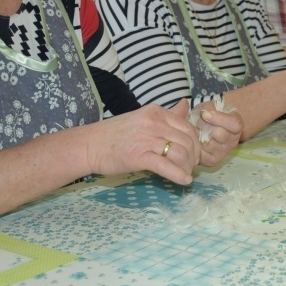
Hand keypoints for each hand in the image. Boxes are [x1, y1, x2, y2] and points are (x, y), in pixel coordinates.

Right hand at [84, 100, 201, 184]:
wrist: (90, 145)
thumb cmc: (116, 134)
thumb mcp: (143, 117)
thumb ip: (167, 114)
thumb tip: (186, 104)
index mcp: (157, 112)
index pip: (188, 127)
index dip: (196, 143)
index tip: (194, 154)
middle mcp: (154, 122)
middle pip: (187, 140)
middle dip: (193, 156)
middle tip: (191, 166)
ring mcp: (147, 138)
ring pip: (180, 153)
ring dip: (187, 166)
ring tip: (185, 173)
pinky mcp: (139, 156)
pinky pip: (166, 166)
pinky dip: (178, 175)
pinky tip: (184, 181)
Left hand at [195, 106, 243, 165]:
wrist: (204, 128)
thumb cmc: (208, 114)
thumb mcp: (210, 106)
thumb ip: (208, 108)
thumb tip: (204, 114)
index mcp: (237, 125)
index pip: (234, 123)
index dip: (219, 118)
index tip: (205, 113)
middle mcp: (233, 141)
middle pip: (220, 134)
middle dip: (204, 126)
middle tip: (196, 121)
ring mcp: (223, 152)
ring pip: (210, 144)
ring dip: (197, 135)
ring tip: (193, 129)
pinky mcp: (212, 161)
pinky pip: (202, 153)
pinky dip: (194, 145)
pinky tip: (192, 139)